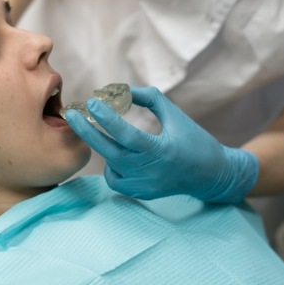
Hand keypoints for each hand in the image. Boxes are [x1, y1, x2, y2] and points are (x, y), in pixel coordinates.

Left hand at [64, 86, 258, 202]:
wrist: (212, 174)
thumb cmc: (193, 138)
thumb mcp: (174, 113)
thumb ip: (148, 98)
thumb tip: (120, 90)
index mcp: (162, 150)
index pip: (127, 135)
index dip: (106, 118)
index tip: (91, 102)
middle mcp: (152, 171)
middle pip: (110, 152)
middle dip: (86, 131)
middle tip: (71, 114)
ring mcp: (146, 186)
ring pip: (110, 164)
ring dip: (102, 145)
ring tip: (99, 129)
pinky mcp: (142, 194)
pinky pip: (115, 179)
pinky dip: (111, 164)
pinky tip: (117, 153)